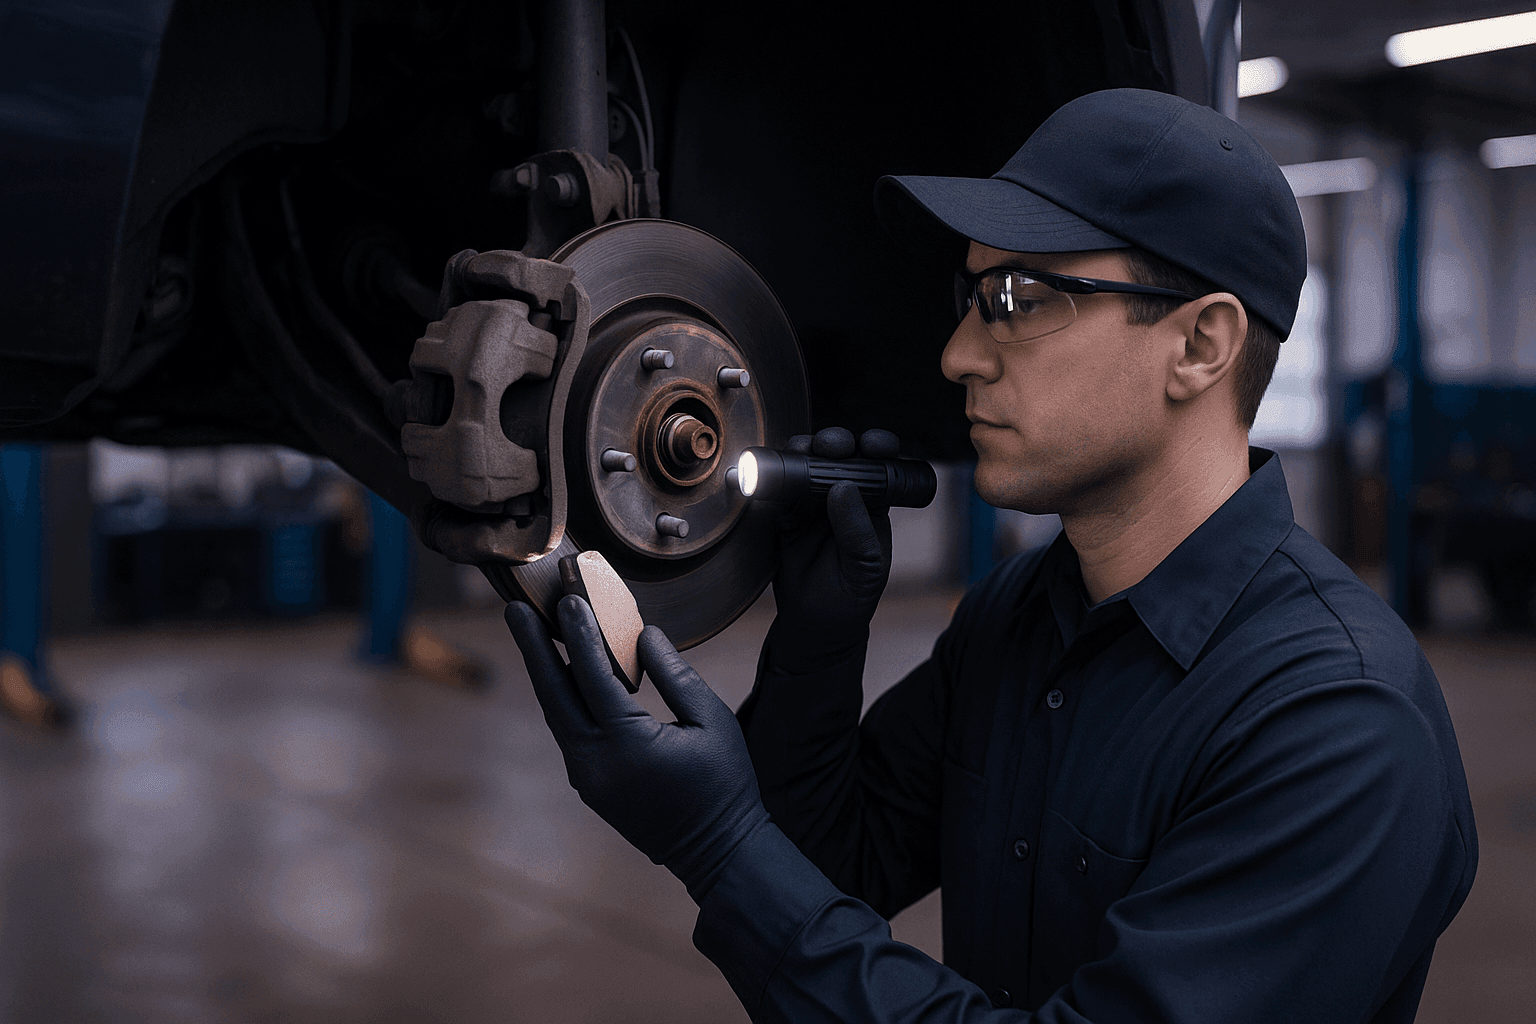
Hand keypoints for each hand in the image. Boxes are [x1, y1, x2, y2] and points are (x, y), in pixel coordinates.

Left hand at [505, 597, 768, 899]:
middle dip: (534, 649)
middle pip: (555, 695)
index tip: (567, 599)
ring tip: (531, 631)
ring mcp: (587, 778)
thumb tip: (643, 634)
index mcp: (629, 746)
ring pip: (557, 714)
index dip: (579, 635)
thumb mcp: (712, 722)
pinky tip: (562, 670)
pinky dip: (563, 696)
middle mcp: (597, 763)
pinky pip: (569, 731)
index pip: (593, 677)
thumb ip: (675, 675)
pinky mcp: (589, 785)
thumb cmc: (726, 783)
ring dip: (544, 671)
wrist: (718, 852)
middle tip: (515, 609)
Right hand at [769, 427, 896, 670]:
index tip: (870, 444)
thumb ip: (857, 529)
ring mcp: (813, 503)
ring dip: (803, 452)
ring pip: (808, 465)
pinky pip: (780, 488)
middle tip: (828, 446)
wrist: (814, 625)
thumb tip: (843, 487)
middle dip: (835, 443)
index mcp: (873, 504)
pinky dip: (773, 476)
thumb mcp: (864, 568)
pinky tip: (770, 469)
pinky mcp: (785, 514)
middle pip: (841, 457)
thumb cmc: (850, 597)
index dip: (877, 447)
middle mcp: (844, 497)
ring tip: (798, 452)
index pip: (880, 466)